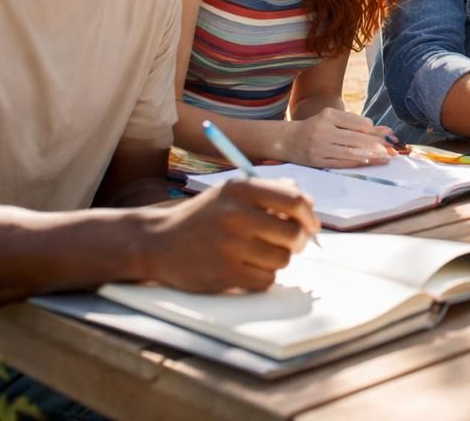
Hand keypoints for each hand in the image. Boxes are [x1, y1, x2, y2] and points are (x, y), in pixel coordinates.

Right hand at [143, 178, 317, 291]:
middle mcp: (236, 215)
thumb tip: (309, 205)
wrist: (158, 242)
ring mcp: (229, 246)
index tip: (311, 225)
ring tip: (259, 253)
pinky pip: (266, 280)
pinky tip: (246, 267)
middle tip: (290, 243)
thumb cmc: (205, 216)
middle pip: (293, 233)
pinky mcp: (224, 274)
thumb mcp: (232, 192)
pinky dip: (262, 276)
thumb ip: (271, 191)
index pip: (295, 201)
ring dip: (277, 259)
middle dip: (297, 241)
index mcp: (242, 189)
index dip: (310, 216)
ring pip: (282, 259)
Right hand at [287, 108, 395, 167]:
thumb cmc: (318, 127)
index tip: (388, 136)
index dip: (374, 131)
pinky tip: (368, 163)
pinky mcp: (317, 160)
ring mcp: (319, 147)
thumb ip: (358, 124)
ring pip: (349, 153)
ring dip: (370, 157)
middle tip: (393, 150)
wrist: (289, 140)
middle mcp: (323, 130)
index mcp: (328, 116)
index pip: (358, 123)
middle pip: (355, 139)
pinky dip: (357, 163)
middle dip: (377, 145)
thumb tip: (386, 130)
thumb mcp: (334, 119)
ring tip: (385, 158)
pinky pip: (341, 163)